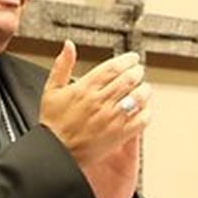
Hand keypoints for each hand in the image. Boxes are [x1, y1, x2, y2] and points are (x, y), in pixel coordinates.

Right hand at [40, 41, 150, 197]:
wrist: (56, 151)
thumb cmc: (53, 122)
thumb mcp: (51, 90)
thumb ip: (62, 65)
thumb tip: (69, 46)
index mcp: (85, 88)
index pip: (112, 68)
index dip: (126, 60)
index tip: (133, 58)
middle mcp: (100, 101)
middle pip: (128, 80)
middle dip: (137, 73)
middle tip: (139, 71)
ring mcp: (111, 118)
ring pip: (137, 97)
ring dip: (144, 90)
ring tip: (143, 88)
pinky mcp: (119, 134)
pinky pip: (141, 119)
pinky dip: (146, 111)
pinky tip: (144, 108)